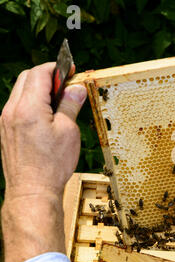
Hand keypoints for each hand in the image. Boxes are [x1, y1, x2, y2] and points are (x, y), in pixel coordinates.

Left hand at [0, 62, 85, 199]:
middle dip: (48, 75)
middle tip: (67, 83)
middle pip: (27, 78)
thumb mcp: (68, 131)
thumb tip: (76, 89)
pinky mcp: (6, 131)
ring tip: (60, 101)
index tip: (71, 70)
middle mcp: (12, 110)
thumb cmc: (51, 164)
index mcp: (28, 107)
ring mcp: (6, 121)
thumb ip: (70, 105)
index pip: (40, 73)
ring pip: (21, 92)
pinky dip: (33, 102)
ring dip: (40, 89)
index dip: (57, 68)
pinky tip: (48, 115)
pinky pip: (18, 106)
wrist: (32, 190)